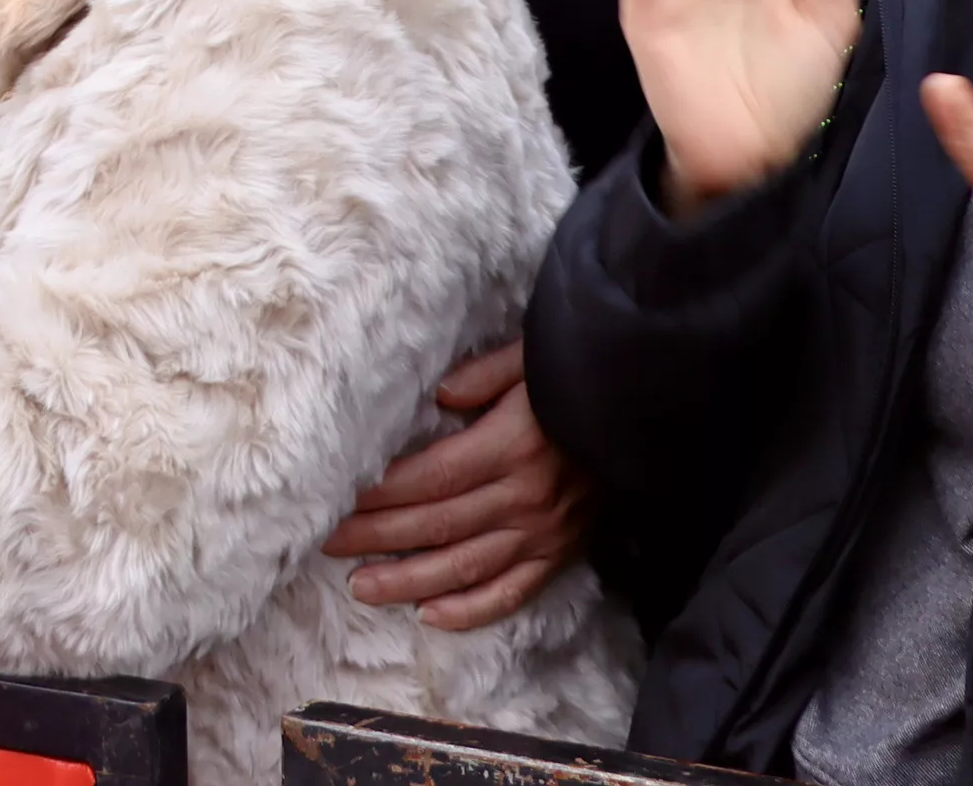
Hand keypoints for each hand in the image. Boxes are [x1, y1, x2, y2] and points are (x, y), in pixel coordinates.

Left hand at [323, 343, 587, 627]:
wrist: (647, 414)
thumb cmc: (578, 378)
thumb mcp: (532, 357)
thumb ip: (483, 374)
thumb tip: (437, 393)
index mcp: (510, 447)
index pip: (430, 478)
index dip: (380, 495)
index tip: (336, 500)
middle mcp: (525, 498)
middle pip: (436, 525)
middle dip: (375, 537)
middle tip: (326, 544)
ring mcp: (544, 534)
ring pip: (465, 568)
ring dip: (408, 582)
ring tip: (360, 588)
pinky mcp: (561, 555)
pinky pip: (511, 592)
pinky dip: (470, 610)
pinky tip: (430, 616)